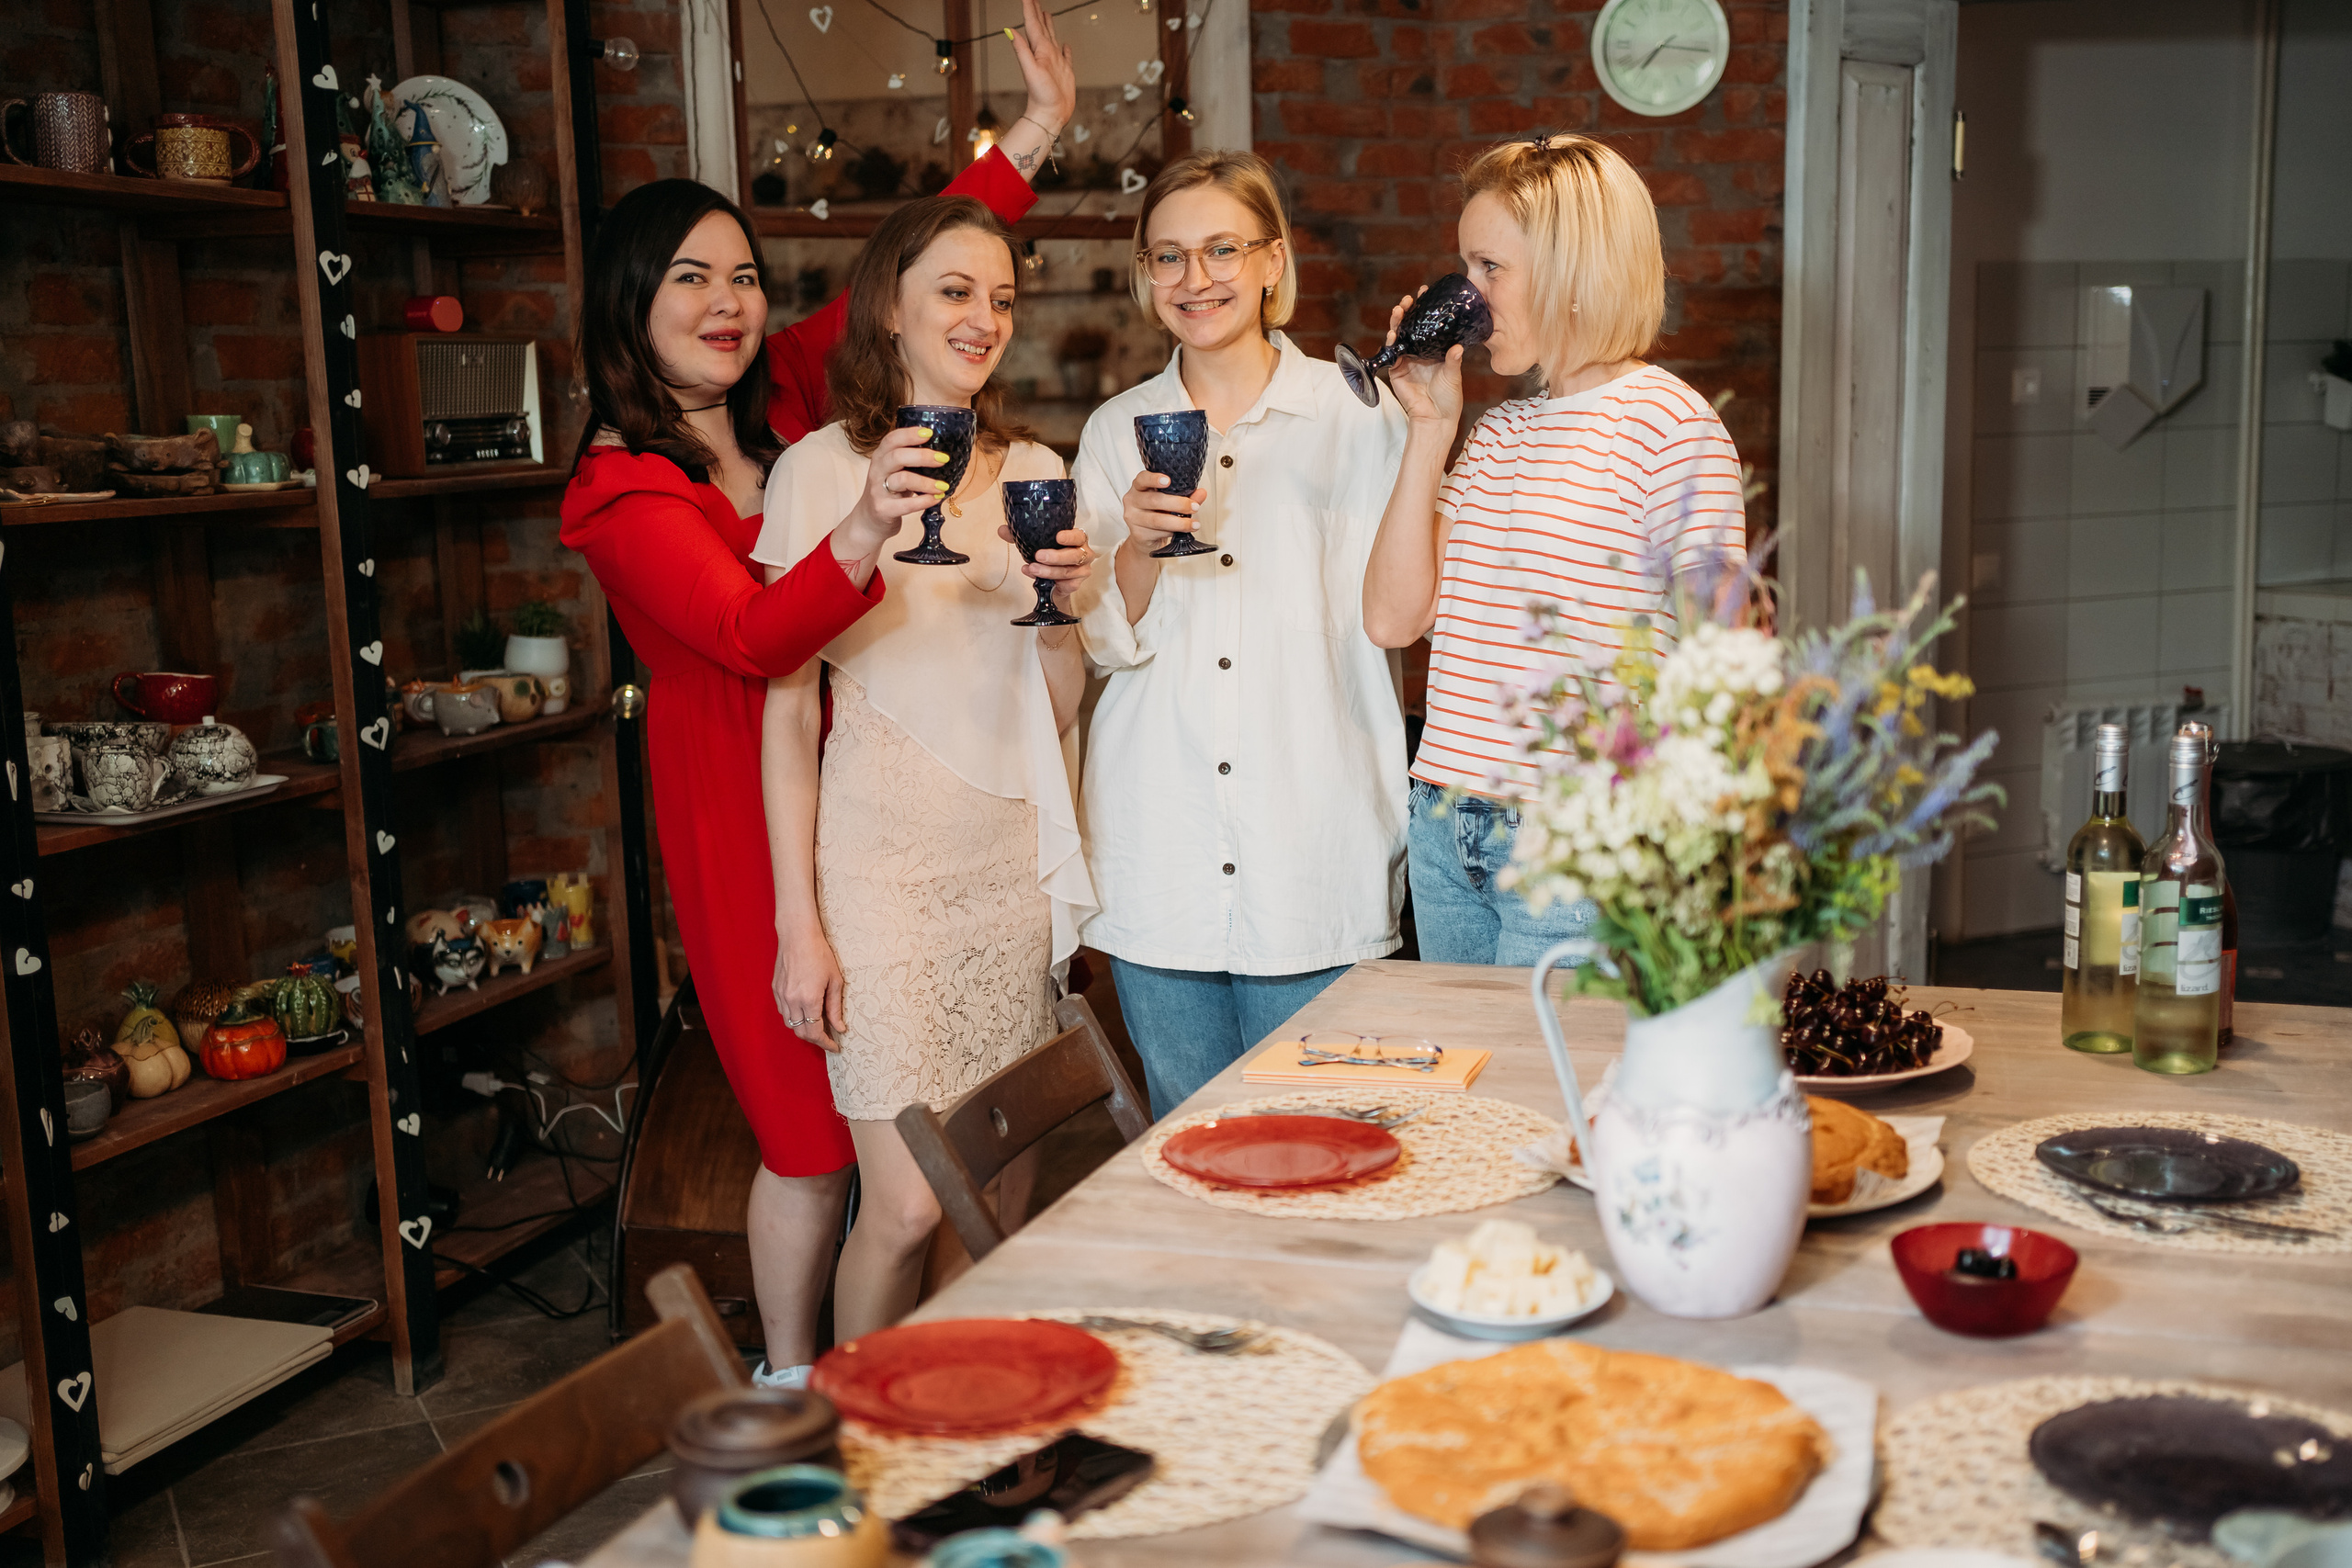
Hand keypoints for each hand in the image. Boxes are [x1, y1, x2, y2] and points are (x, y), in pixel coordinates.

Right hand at [773, 923, 845, 1049]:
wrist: (797, 936)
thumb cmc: (819, 954)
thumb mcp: (835, 981)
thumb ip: (835, 1007)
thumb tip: (839, 1027)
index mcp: (809, 999)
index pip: (815, 1032)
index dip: (825, 1043)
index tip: (835, 1046)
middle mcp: (792, 1000)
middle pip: (801, 1032)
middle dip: (815, 1040)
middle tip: (828, 1039)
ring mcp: (781, 996)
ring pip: (791, 1024)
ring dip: (804, 1029)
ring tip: (818, 1026)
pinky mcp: (776, 990)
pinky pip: (784, 1012)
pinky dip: (794, 1018)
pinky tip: (805, 1013)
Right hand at [845, 425, 950, 551]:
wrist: (869, 520)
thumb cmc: (889, 492)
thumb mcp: (894, 471)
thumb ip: (909, 460)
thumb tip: (940, 449)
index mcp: (881, 457)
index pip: (891, 439)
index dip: (910, 434)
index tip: (930, 433)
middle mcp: (877, 471)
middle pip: (897, 456)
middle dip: (922, 456)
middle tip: (943, 459)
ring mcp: (878, 491)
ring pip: (902, 479)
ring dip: (926, 482)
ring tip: (943, 486)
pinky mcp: (883, 509)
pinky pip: (906, 505)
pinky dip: (924, 501)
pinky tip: (936, 499)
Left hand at [999, 524, 1095, 613]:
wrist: (1055, 582)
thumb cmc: (1050, 556)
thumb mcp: (1036, 544)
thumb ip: (1020, 536)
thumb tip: (1002, 530)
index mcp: (1077, 539)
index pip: (1079, 536)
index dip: (1070, 536)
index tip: (1058, 536)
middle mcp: (1083, 554)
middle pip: (1075, 555)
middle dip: (1056, 556)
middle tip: (1039, 555)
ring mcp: (1082, 570)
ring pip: (1067, 571)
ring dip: (1048, 570)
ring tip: (1031, 568)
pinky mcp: (1076, 584)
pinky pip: (1064, 583)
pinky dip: (1048, 580)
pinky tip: (1034, 577)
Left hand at [1007, 0, 1074, 137]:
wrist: (1051, 114)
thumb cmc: (1041, 95)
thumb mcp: (1031, 69)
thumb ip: (1021, 49)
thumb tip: (1009, 30)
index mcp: (1039, 50)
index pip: (1032, 25)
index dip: (1029, 9)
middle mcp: (1046, 53)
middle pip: (1041, 28)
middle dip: (1037, 12)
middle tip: (1034, 0)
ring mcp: (1056, 62)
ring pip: (1052, 37)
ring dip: (1049, 25)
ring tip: (1046, 13)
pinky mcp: (1066, 71)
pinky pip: (1066, 55)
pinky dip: (1065, 48)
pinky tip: (1065, 44)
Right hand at [1119, 470, 1202, 553]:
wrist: (1145, 537)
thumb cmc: (1156, 513)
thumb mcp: (1170, 501)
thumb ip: (1185, 495)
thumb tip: (1201, 493)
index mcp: (1139, 487)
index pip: (1142, 479)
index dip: (1154, 479)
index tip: (1168, 481)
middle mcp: (1132, 500)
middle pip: (1154, 500)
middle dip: (1178, 504)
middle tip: (1194, 507)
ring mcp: (1133, 518)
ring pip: (1157, 520)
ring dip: (1179, 522)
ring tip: (1193, 524)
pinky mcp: (1138, 534)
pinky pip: (1158, 532)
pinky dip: (1172, 532)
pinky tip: (1179, 532)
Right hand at [1383, 289, 1464, 430]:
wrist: (1436, 418)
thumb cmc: (1449, 397)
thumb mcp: (1454, 376)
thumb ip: (1453, 361)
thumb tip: (1458, 347)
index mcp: (1434, 349)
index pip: (1429, 324)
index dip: (1426, 309)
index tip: (1427, 293)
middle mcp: (1420, 351)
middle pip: (1411, 326)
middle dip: (1408, 310)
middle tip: (1409, 299)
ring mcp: (1407, 359)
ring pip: (1399, 335)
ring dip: (1397, 322)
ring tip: (1399, 310)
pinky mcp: (1396, 370)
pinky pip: (1391, 353)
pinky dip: (1391, 342)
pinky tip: (1393, 334)